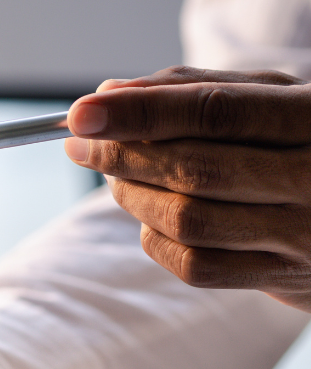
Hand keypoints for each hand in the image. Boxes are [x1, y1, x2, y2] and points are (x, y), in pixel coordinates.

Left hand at [63, 65, 310, 310]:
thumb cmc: (304, 140)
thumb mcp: (271, 98)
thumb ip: (193, 90)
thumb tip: (109, 92)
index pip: (214, 112)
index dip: (140, 112)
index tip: (81, 114)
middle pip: (195, 169)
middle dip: (121, 155)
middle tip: (80, 144)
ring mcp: (305, 235)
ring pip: (187, 220)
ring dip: (132, 196)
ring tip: (116, 176)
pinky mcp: (285, 279)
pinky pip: (195, 265)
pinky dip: (155, 238)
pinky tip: (152, 217)